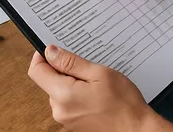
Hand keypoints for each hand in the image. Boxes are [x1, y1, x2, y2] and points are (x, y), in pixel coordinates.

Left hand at [28, 45, 159, 131]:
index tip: (53, 50)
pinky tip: (95, 94)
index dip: (42, 56)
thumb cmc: (123, 103)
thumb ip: (71, 62)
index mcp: (63, 95)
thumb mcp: (99, 73)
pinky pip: (67, 102)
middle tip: (87, 68)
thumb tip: (50, 52)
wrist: (136, 130)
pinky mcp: (72, 123)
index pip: (36, 71)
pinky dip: (77, 94)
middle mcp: (59, 110)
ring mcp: (65, 119)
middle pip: (48, 81)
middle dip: (63, 70)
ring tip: (95, 83)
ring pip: (59, 91)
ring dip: (72, 82)